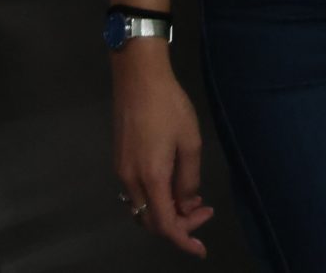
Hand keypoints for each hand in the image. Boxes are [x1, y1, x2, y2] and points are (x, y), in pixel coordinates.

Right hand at [113, 45, 212, 256]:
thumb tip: (187, 205)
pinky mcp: (120, 159)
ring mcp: (121, 170)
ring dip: (167, 212)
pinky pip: (137, 193)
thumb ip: (189, 179)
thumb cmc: (168, 105)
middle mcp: (131, 180)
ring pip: (143, 209)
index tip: (201, 248)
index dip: (184, 240)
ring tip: (192, 200)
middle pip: (151, 221)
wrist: (138, 77)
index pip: (165, 225)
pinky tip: (173, 186)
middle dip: (179, 225)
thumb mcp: (190, 142)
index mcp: (151, 177)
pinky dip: (156, 199)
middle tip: (205, 211)